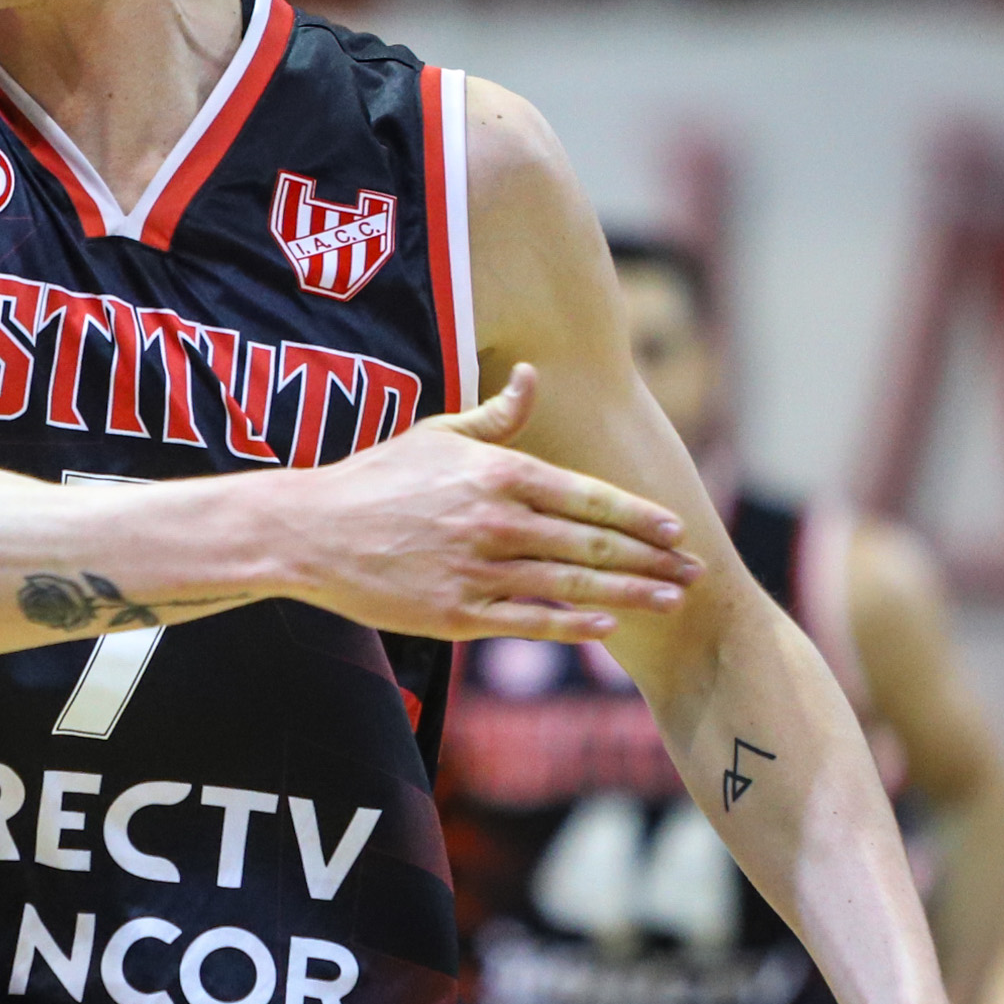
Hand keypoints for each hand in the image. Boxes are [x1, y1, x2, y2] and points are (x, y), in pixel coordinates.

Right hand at [290, 367, 700, 639]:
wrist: (308, 531)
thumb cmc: (376, 478)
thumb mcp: (436, 434)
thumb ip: (495, 417)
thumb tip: (532, 377)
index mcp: (497, 473)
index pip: (587, 496)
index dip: (639, 516)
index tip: (676, 529)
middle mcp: (495, 521)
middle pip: (591, 543)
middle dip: (651, 559)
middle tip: (694, 571)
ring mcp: (476, 571)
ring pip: (570, 585)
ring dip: (628, 594)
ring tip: (669, 602)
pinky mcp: (455, 613)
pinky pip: (527, 619)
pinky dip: (571, 624)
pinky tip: (606, 626)